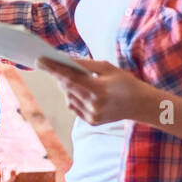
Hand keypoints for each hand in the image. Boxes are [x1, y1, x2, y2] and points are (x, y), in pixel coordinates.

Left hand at [38, 57, 155, 125]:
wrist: (141, 105)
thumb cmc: (125, 82)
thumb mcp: (108, 68)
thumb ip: (86, 64)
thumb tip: (64, 60)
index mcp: (99, 90)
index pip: (70, 78)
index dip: (53, 68)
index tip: (39, 60)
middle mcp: (94, 105)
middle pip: (67, 88)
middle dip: (57, 75)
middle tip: (47, 63)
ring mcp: (92, 116)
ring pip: (68, 97)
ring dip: (64, 86)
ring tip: (64, 76)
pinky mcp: (91, 121)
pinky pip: (73, 106)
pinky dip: (71, 96)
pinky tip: (76, 89)